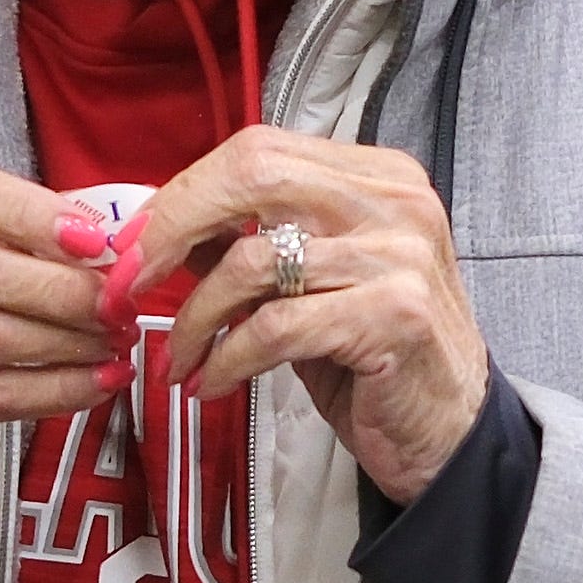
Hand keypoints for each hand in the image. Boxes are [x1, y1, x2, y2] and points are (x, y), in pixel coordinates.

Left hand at [137, 129, 493, 504]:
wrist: (450, 431)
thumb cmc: (373, 356)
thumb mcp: (307, 287)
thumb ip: (245, 245)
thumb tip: (158, 228)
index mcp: (374, 176)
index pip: (258, 151)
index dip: (183, 195)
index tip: (134, 248)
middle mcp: (393, 201)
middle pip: (254, 174)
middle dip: (174, 229)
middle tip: (132, 286)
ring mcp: (399, 255)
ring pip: (253, 261)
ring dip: (195, 319)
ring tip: (181, 359)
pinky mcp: (394, 316)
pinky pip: (276, 327)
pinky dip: (227, 358)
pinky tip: (212, 383)